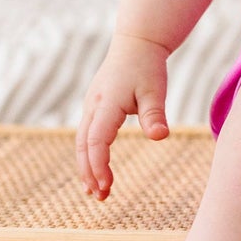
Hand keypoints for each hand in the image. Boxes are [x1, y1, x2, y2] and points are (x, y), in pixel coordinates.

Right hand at [77, 32, 170, 199]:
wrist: (137, 44)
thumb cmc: (147, 67)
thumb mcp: (155, 89)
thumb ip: (155, 114)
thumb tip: (159, 137)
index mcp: (106, 103)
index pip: (96, 140)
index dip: (98, 165)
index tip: (106, 185)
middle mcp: (93, 106)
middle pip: (82, 145)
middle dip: (88, 172)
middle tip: (100, 197)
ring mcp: (91, 107)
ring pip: (81, 142)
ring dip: (86, 167)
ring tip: (96, 192)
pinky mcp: (95, 108)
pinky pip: (86, 136)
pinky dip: (89, 155)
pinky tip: (97, 170)